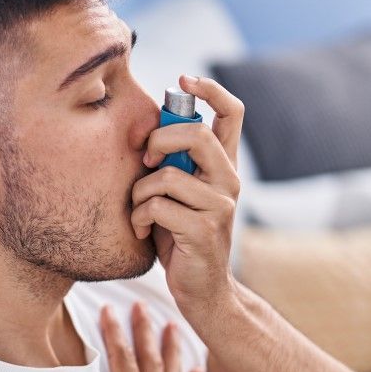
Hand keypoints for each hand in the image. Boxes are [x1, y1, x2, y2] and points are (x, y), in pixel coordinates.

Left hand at [132, 74, 243, 317]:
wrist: (201, 291)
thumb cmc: (180, 238)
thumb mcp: (177, 194)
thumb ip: (172, 163)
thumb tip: (146, 129)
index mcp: (224, 166)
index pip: (233, 113)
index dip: (211, 89)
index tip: (184, 80)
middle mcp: (228, 181)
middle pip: (195, 134)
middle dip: (158, 140)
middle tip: (145, 160)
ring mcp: (220, 206)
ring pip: (166, 176)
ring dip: (139, 193)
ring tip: (137, 209)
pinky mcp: (204, 231)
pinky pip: (157, 206)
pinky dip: (137, 217)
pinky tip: (139, 230)